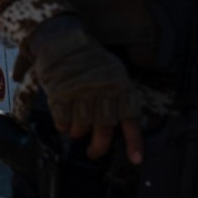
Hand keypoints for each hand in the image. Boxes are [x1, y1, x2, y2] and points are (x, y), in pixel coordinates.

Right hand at [26, 15, 143, 164]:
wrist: (61, 37)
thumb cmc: (87, 56)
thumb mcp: (110, 70)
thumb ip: (117, 95)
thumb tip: (119, 123)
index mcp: (119, 86)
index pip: (129, 119)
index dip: (133, 142)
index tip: (136, 160)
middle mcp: (102, 92)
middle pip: (103, 131)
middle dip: (97, 147)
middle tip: (92, 152)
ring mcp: (81, 94)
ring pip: (81, 128)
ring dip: (77, 132)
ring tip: (74, 128)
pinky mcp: (61, 95)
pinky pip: (63, 121)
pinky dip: (62, 125)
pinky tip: (63, 120)